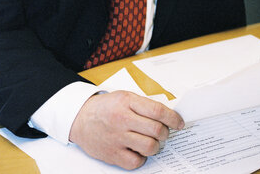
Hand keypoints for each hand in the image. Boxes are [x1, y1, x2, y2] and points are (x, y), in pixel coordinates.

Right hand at [69, 90, 183, 169]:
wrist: (80, 118)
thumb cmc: (106, 107)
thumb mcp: (124, 97)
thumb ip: (143, 105)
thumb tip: (167, 115)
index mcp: (127, 102)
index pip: (157, 110)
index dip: (173, 118)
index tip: (179, 123)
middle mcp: (123, 119)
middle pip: (156, 130)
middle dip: (166, 133)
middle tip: (164, 133)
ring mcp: (117, 138)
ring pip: (150, 147)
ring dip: (156, 146)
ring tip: (152, 142)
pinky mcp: (112, 154)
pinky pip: (136, 161)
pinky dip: (141, 158)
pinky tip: (138, 150)